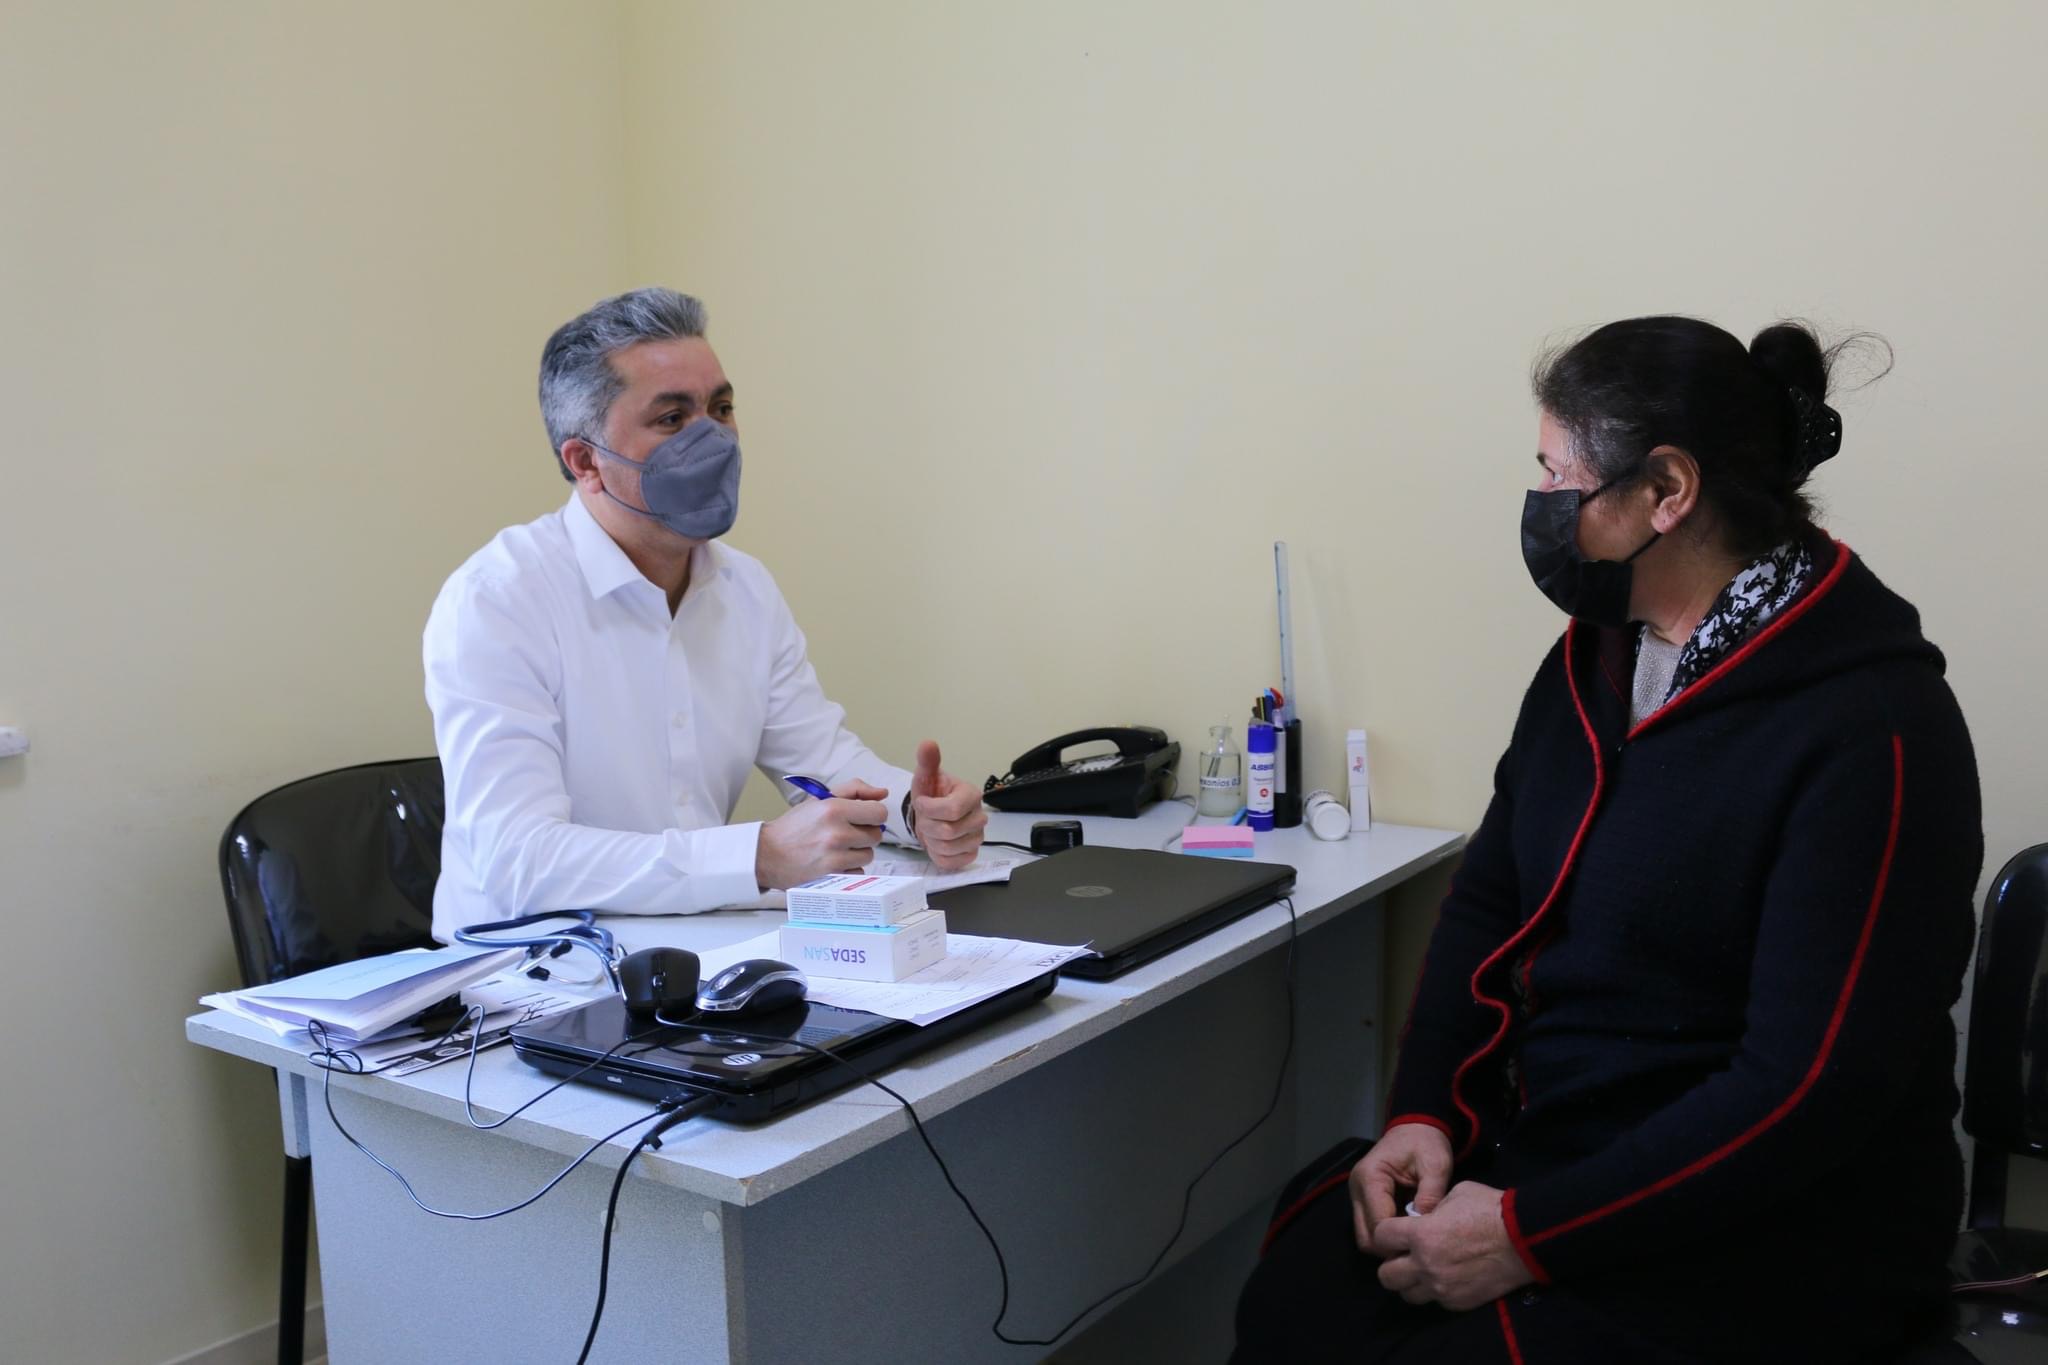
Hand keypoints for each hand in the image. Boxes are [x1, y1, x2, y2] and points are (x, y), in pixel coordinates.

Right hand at [755, 783, 888, 889]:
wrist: (767, 854)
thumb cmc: (795, 826)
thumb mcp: (820, 799)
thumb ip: (854, 790)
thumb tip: (883, 793)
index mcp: (835, 808)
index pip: (879, 812)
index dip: (873, 815)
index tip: (863, 817)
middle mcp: (837, 833)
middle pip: (876, 835)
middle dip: (864, 833)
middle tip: (845, 832)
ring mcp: (835, 857)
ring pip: (869, 854)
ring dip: (857, 852)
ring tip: (837, 848)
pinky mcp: (833, 876)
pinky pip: (858, 871)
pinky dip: (849, 868)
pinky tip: (833, 862)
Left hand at [909, 740, 986, 871]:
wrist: (933, 814)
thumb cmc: (931, 794)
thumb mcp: (926, 777)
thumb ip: (927, 761)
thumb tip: (927, 743)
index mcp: (972, 795)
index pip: (951, 810)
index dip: (929, 809)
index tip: (922, 803)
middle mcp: (980, 817)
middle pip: (947, 831)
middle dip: (928, 826)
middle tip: (925, 819)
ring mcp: (978, 838)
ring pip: (947, 848)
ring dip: (931, 840)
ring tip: (931, 829)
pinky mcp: (971, 854)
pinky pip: (950, 862)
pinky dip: (937, 854)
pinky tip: (937, 843)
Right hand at [1349, 1121, 1453, 1250]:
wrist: (1416, 1129)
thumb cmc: (1426, 1143)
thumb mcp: (1436, 1165)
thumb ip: (1431, 1194)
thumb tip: (1424, 1226)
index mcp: (1370, 1177)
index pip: (1379, 1223)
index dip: (1399, 1239)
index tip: (1423, 1247)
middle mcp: (1357, 1189)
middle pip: (1366, 1236)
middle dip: (1390, 1247)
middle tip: (1417, 1250)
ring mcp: (1358, 1196)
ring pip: (1365, 1236)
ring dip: (1387, 1243)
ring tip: (1413, 1243)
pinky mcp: (1364, 1201)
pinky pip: (1370, 1228)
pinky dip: (1387, 1236)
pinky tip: (1407, 1234)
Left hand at [1371, 1181, 1531, 1311]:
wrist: (1525, 1239)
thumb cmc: (1490, 1209)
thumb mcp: (1454, 1194)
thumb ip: (1430, 1208)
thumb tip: (1421, 1217)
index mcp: (1420, 1235)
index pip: (1380, 1238)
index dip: (1385, 1232)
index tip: (1395, 1230)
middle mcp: (1425, 1265)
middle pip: (1386, 1276)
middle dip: (1391, 1263)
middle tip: (1405, 1254)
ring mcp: (1441, 1287)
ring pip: (1407, 1294)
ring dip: (1410, 1281)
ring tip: (1423, 1269)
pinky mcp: (1458, 1302)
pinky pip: (1434, 1301)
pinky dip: (1434, 1291)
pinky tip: (1446, 1276)